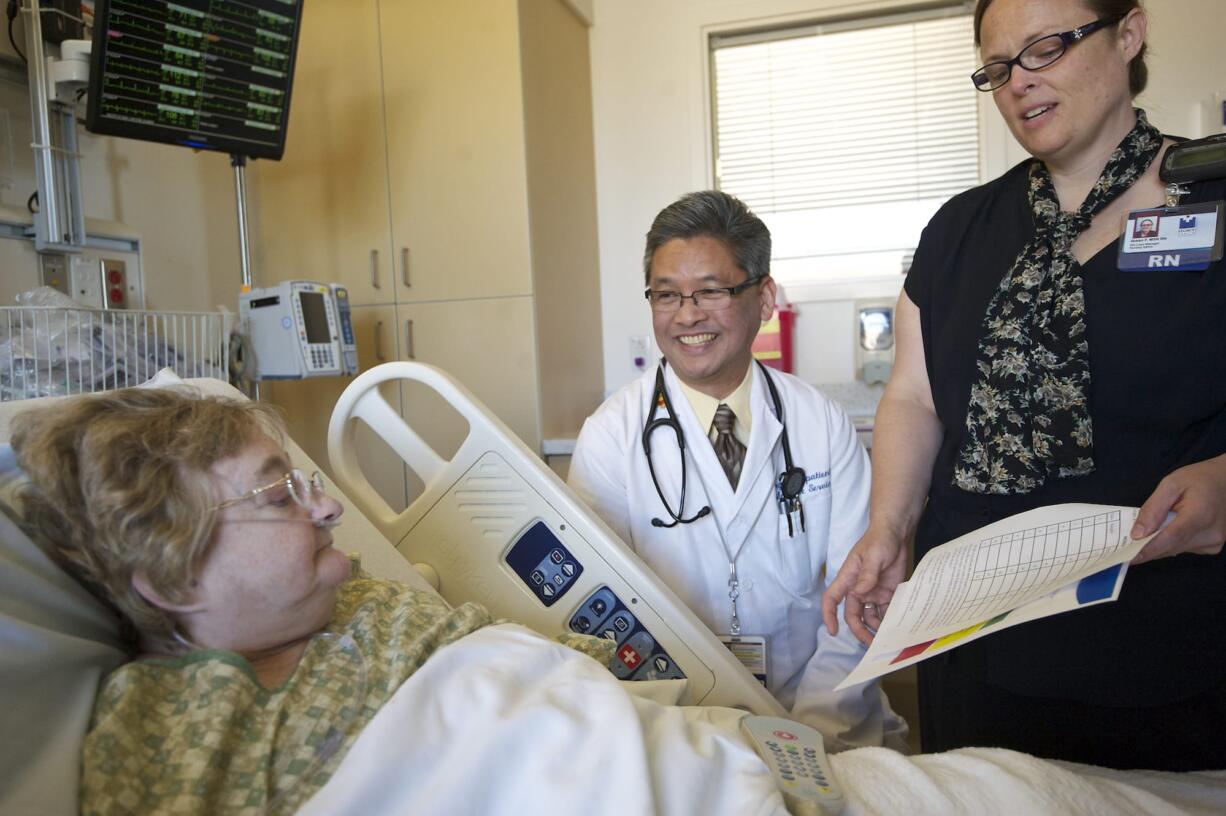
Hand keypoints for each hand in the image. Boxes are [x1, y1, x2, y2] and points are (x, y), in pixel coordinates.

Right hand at [822, 527, 908, 645]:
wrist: (896, 534)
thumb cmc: (879, 540)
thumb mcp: (873, 556)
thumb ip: (867, 575)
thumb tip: (860, 593)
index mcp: (848, 578)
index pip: (832, 599)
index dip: (829, 615)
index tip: (832, 631)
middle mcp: (858, 588)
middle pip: (853, 614)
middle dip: (859, 630)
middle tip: (870, 643)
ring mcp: (872, 592)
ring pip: (869, 616)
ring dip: (874, 628)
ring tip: (885, 639)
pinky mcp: (887, 593)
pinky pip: (885, 611)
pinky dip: (888, 620)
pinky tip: (895, 627)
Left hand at [1130, 454, 1225, 563]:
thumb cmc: (1199, 479)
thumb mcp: (1171, 484)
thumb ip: (1153, 508)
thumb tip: (1137, 534)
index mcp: (1200, 515)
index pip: (1170, 539)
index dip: (1147, 549)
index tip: (1127, 557)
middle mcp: (1210, 534)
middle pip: (1170, 547)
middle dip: (1147, 547)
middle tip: (1125, 544)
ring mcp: (1214, 542)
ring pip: (1175, 550)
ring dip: (1159, 544)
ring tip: (1148, 530)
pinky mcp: (1213, 546)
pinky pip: (1183, 548)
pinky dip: (1171, 542)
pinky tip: (1170, 528)